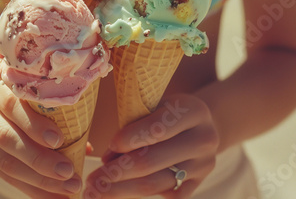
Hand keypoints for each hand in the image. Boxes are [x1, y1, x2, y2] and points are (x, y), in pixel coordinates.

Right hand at [0, 66, 81, 197]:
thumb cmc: (4, 87)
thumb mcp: (18, 83)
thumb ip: (47, 105)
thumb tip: (86, 144)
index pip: (11, 105)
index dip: (34, 124)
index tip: (59, 140)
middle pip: (6, 138)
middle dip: (39, 159)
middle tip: (68, 173)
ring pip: (3, 161)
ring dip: (37, 180)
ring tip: (65, 189)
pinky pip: (0, 174)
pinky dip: (27, 187)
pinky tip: (49, 195)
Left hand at [84, 93, 218, 198]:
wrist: (201, 125)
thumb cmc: (167, 111)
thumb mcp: (154, 106)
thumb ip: (133, 126)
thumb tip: (107, 158)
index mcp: (193, 111)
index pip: (159, 128)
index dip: (131, 138)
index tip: (109, 146)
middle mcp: (204, 139)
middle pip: (153, 161)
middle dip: (117, 172)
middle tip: (92, 180)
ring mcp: (203, 165)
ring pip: (155, 183)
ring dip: (121, 189)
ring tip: (96, 191)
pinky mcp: (198, 183)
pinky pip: (163, 194)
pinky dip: (136, 194)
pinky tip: (116, 191)